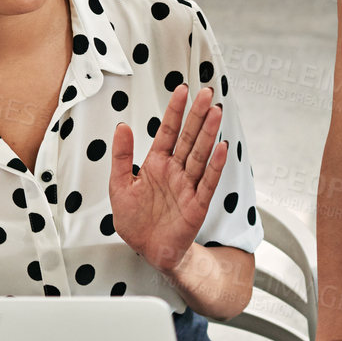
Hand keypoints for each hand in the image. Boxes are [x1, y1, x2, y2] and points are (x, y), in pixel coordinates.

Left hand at [109, 84, 226, 274]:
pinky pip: (207, 182)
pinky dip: (215, 166)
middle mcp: (175, 171)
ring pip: (200, 155)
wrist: (148, 250)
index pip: (167, 131)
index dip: (174, 111)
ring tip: (216, 112)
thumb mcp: (119, 186)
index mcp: (156, 164)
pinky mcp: (197, 204)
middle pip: (188, 137)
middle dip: (197, 115)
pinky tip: (222, 149)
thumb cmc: (136, 221)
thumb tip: (122, 127)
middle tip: (207, 94)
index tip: (181, 90)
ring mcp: (187, 186)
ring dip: (209, 134)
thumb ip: (121, 156)